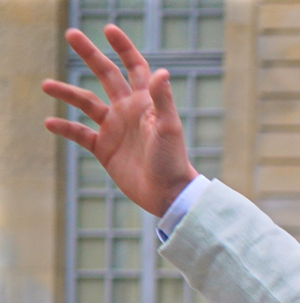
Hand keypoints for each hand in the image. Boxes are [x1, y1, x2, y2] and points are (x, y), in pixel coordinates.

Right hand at [43, 27, 198, 218]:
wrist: (167, 194)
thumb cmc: (173, 161)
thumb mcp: (168, 128)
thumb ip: (163, 100)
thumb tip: (160, 72)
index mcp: (145, 102)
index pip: (134, 67)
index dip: (123, 48)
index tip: (108, 29)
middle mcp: (128, 111)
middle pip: (106, 75)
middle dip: (90, 54)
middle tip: (71, 33)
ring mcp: (115, 128)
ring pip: (86, 103)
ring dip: (67, 92)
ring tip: (45, 84)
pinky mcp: (104, 149)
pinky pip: (80, 134)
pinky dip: (65, 128)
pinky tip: (50, 123)